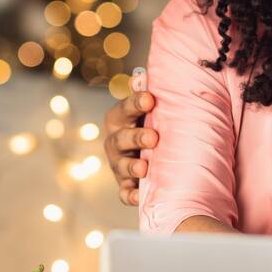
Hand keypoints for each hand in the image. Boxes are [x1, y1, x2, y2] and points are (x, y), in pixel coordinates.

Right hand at [102, 91, 157, 205]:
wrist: (156, 154)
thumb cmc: (156, 124)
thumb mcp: (153, 108)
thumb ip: (148, 94)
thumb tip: (143, 74)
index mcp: (121, 119)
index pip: (125, 109)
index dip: (135, 103)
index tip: (151, 99)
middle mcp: (116, 141)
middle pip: (120, 139)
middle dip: (135, 137)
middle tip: (154, 137)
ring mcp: (119, 165)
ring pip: (120, 166)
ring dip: (131, 166)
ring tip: (144, 168)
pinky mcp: (125, 187)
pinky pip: (125, 193)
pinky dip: (131, 196)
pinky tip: (140, 197)